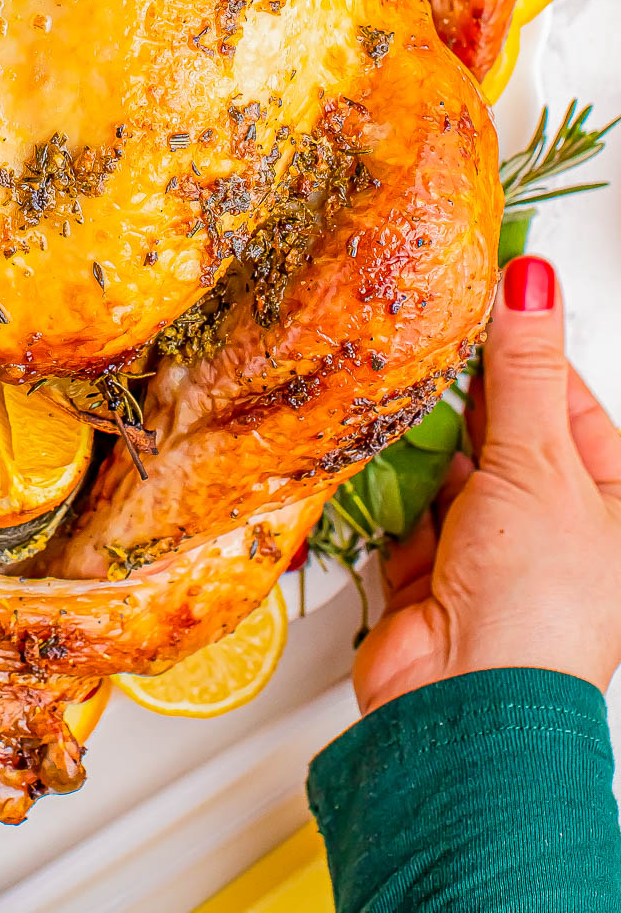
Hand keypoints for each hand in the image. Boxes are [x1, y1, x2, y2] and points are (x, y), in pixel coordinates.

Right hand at [353, 253, 620, 714]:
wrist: (461, 703)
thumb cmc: (537, 609)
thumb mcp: (539, 463)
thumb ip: (524, 367)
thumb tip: (533, 284)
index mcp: (614, 500)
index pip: (562, 393)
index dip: (521, 344)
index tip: (483, 290)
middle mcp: (556, 524)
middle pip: (502, 425)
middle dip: (466, 398)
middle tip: (431, 346)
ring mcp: (492, 547)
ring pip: (448, 461)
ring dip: (425, 447)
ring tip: (408, 422)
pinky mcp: (431, 568)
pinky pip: (406, 502)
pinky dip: (393, 492)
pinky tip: (389, 481)